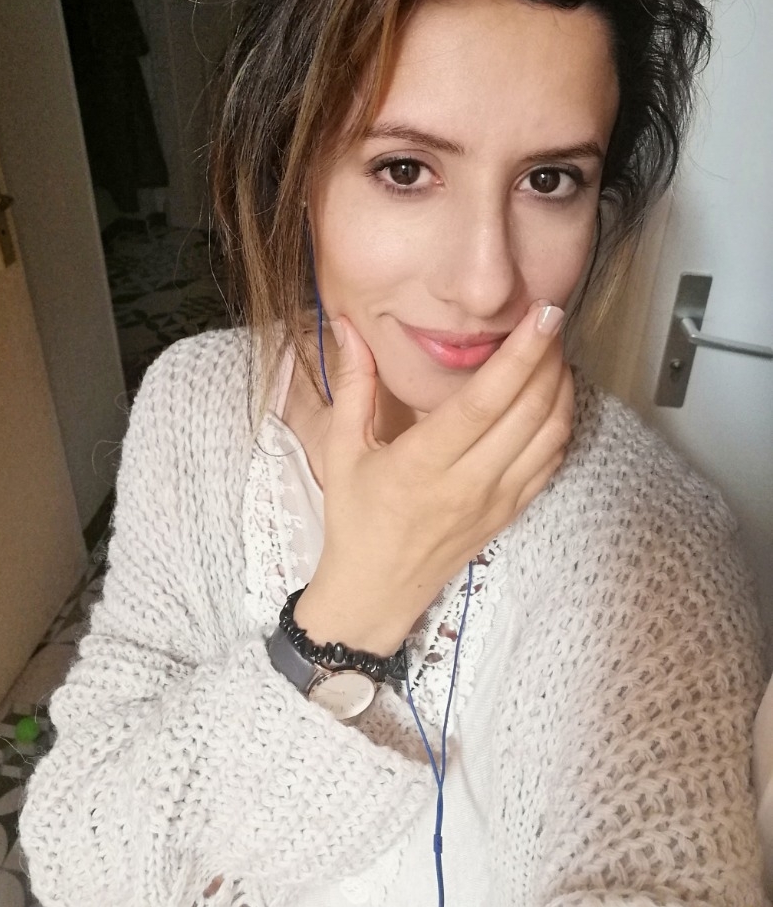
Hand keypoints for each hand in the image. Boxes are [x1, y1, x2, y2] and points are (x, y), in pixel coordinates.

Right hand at [294, 302, 572, 655]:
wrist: (377, 591)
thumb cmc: (355, 518)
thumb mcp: (342, 451)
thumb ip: (354, 385)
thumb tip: (348, 326)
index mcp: (423, 464)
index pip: (484, 402)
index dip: (520, 356)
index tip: (542, 315)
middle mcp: (469, 483)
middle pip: (528, 412)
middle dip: (549, 358)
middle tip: (551, 318)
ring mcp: (497, 501)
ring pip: (550, 435)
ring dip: (562, 388)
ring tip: (555, 351)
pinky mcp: (512, 512)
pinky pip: (552, 462)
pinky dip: (562, 423)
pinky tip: (554, 396)